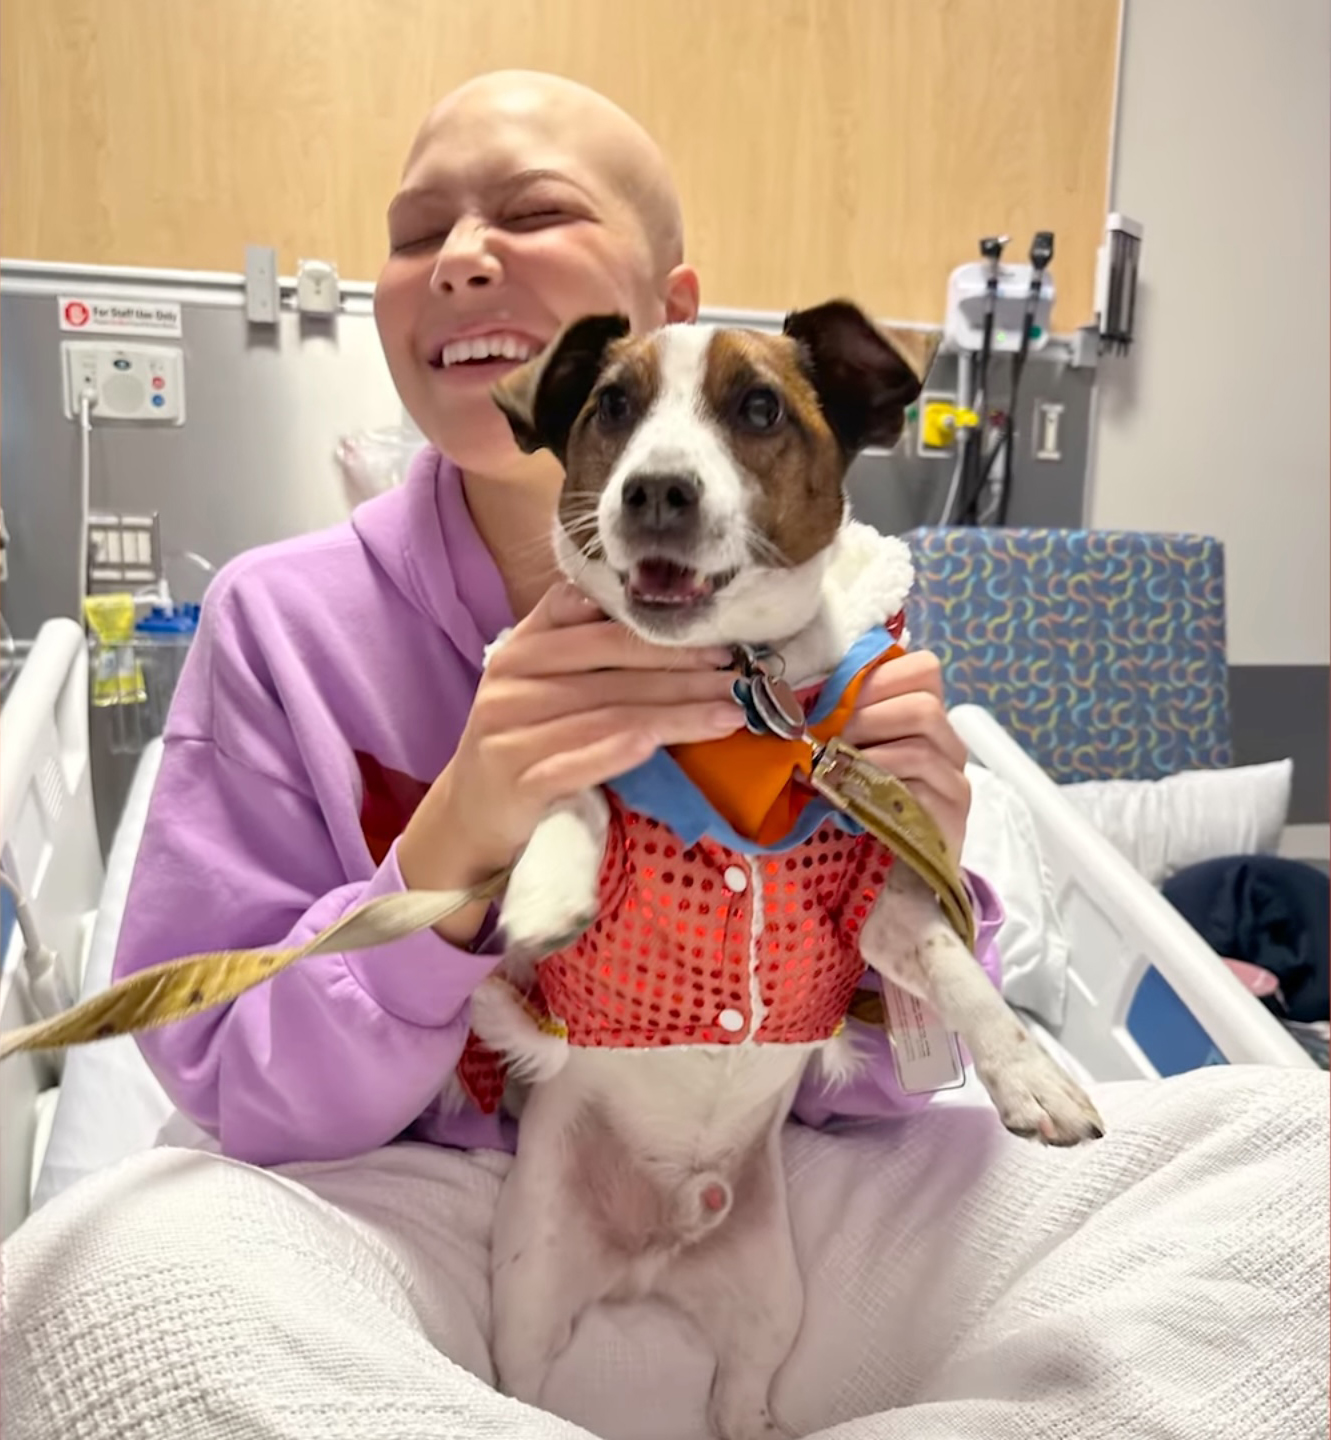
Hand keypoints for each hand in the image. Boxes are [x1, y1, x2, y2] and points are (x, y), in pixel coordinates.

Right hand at [398, 584, 742, 942]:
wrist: (468, 814)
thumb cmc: (520, 740)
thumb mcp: (536, 683)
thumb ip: (579, 645)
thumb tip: (666, 623)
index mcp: (521, 648)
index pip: (596, 627)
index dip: (658, 632)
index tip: (716, 639)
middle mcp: (511, 683)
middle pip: (612, 672)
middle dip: (684, 673)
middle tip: (738, 676)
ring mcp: (508, 733)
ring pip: (607, 716)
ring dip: (676, 715)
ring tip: (729, 715)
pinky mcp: (516, 782)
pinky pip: (576, 762)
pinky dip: (620, 752)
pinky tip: (660, 744)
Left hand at [840, 651, 970, 858]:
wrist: (896, 862)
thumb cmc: (867, 795)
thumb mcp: (854, 748)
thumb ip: (843, 717)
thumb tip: (801, 693)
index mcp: (928, 711)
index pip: (924, 669)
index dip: (877, 679)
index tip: (836, 701)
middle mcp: (948, 741)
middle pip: (924, 707)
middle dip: (867, 718)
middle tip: (828, 737)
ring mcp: (955, 777)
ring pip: (922, 748)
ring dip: (868, 754)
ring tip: (834, 765)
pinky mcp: (952, 812)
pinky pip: (919, 790)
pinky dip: (878, 788)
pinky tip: (849, 792)